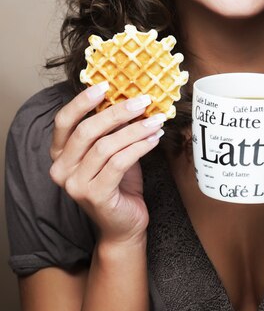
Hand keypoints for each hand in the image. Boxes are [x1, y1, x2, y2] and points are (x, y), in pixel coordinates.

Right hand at [49, 83, 165, 245]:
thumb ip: (111, 129)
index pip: (63, 122)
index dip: (81, 102)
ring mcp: (75, 185)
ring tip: (156, 121)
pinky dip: (139, 147)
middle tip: (142, 101)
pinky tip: (154, 138)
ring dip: (135, 130)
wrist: (123, 224)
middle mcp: (61, 169)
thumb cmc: (117, 183)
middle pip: (86, 131)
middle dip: (117, 113)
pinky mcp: (95, 196)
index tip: (104, 86)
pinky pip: (119, 162)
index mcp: (60, 154)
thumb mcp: (111, 150)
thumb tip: (129, 96)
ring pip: (105, 146)